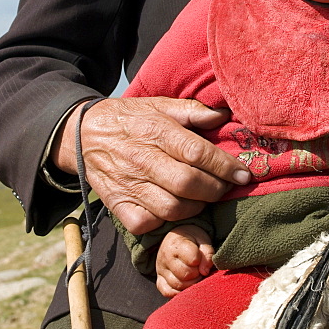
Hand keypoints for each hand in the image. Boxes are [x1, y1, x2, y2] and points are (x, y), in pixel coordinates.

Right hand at [51, 96, 250, 231]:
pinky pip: (147, 223)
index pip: (197, 153)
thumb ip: (193, 111)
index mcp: (156, 131)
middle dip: (216, 190)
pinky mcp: (116, 204)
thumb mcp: (160, 105)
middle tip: (226, 187)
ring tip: (203, 198)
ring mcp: (128, 184)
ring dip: (196, 207)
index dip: (225, 166)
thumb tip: (224, 116)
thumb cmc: (131, 119)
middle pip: (188, 184)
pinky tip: (174, 208)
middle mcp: (142, 159)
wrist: (83, 133)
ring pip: (172, 208)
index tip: (244, 175)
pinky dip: (165, 221)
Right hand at [156, 224, 213, 297]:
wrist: (176, 237)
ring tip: (194, 275)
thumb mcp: (202, 239)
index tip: (202, 259)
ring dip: (191, 283)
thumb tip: (205, 272)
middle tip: (199, 268)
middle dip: (197, 273)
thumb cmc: (191, 239)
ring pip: (178, 285)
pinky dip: (179, 292)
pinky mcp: (159, 280)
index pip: (193, 260)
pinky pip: (167, 292)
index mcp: (176, 244)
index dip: (202, 261)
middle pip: (186, 274)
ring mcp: (160, 270)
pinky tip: (186, 286)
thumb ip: (207, 253)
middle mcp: (165, 258)